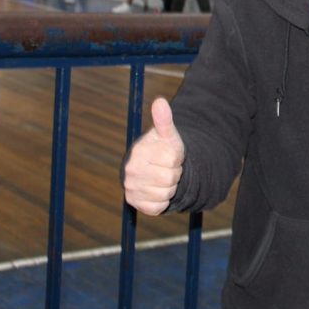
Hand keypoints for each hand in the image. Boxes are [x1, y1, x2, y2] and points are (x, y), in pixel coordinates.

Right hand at [123, 98, 185, 215]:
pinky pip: (159, 207)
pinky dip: (163, 201)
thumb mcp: (167, 134)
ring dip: (170, 187)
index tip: (170, 155)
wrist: (153, 169)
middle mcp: (130, 170)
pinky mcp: (135, 203)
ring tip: (162, 178)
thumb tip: (160, 101)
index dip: (177, 158)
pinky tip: (158, 190)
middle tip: (167, 168)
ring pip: (166, 194)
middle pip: (170, 178)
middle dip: (174, 173)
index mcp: (139, 152)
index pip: (172, 159)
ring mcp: (131, 188)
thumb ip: (164, 120)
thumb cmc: (162, 149)